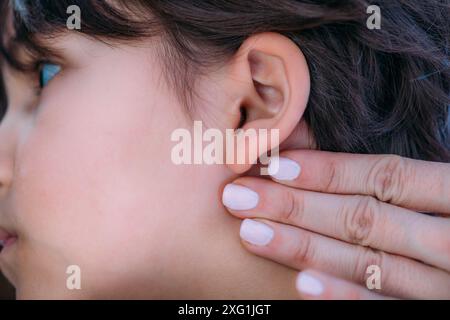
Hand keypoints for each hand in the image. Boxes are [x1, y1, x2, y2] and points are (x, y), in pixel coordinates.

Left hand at [222, 150, 449, 298]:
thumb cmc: (449, 214)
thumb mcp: (438, 184)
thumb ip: (393, 175)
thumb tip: (308, 139)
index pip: (387, 177)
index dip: (329, 170)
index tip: (274, 165)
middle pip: (365, 219)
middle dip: (297, 207)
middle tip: (239, 197)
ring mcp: (444, 284)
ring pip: (369, 264)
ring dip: (306, 248)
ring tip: (252, 233)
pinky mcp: (433, 312)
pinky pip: (385, 308)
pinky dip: (344, 295)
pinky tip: (301, 283)